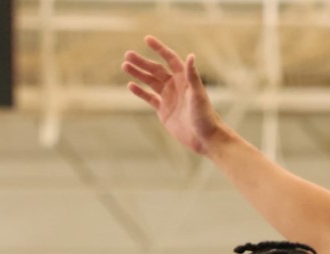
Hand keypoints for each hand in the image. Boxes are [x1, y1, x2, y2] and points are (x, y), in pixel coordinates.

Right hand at [122, 36, 223, 155]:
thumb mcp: (198, 94)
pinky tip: (130, 85)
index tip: (147, 39)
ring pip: (150, 82)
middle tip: (127, 55)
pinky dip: (140, 92)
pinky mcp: (163, 110)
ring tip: (124, 66)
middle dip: (141, 62)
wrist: (204, 138)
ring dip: (138, 74)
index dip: (159, 48)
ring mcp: (168, 97)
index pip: (169, 59)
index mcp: (184, 78)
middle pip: (155, 69)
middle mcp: (175, 85)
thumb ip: (193, 75)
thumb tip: (190, 56)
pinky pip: (149, 98)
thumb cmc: (205, 115)